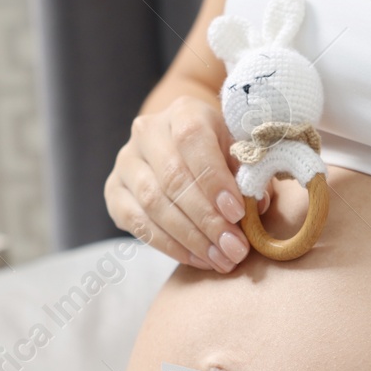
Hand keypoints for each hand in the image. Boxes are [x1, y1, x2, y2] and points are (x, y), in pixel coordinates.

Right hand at [104, 94, 268, 272]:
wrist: (186, 149)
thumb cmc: (223, 152)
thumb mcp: (242, 153)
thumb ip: (250, 174)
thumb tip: (256, 206)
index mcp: (184, 111)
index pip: (193, 140)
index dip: (214, 179)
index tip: (237, 214)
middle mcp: (147, 132)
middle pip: (173, 178)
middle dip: (207, 220)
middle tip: (234, 248)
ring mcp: (126, 162)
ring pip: (153, 204)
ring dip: (191, 238)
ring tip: (221, 259)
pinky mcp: (115, 191)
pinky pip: (137, 223)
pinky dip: (170, 245)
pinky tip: (197, 259)